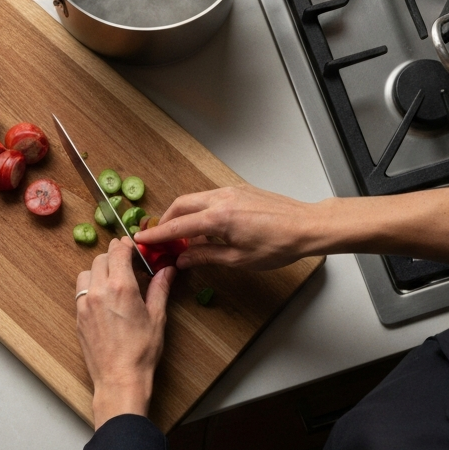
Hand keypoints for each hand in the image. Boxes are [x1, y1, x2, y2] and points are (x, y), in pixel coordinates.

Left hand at [75, 237, 175, 428]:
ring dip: (99, 270)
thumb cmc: (141, 352)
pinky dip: (91, 286)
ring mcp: (85, 303)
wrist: (120, 379)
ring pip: (87, 272)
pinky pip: (80, 290)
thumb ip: (160, 288)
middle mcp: (99, 291)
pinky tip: (104, 297)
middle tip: (128, 263)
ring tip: (114, 280)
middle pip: (101, 258)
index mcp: (121, 287)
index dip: (127, 244)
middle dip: (114, 256)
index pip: (118, 251)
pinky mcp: (78, 316)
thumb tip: (167, 270)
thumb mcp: (157, 317)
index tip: (134, 247)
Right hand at [134, 185, 316, 270]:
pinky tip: (206, 227)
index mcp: (219, 218)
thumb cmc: (278, 245)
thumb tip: (184, 259)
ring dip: (185, 215)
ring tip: (185, 236)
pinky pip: (211, 198)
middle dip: (167, 220)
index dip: (158, 234)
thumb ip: (206, 256)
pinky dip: (201, 210)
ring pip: (196, 199)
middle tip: (160, 237)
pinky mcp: (240, 190)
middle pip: (182, 205)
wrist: (306, 226)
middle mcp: (222, 199)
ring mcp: (231, 191)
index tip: (142, 238)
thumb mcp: (239, 259)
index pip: (179, 226)